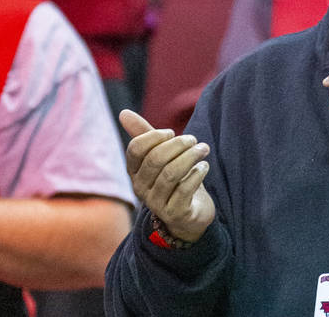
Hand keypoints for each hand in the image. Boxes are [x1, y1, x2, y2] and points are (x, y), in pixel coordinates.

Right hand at [119, 109, 215, 243]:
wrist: (189, 215)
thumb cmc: (175, 179)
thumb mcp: (160, 156)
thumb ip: (145, 135)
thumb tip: (123, 112)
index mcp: (135, 172)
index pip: (135, 148)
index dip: (155, 136)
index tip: (172, 132)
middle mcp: (141, 188)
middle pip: (156, 159)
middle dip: (178, 144)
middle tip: (194, 140)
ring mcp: (156, 203)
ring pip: (171, 173)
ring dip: (191, 156)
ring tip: (203, 149)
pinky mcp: (174, 213)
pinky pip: (184, 190)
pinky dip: (197, 174)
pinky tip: (204, 166)